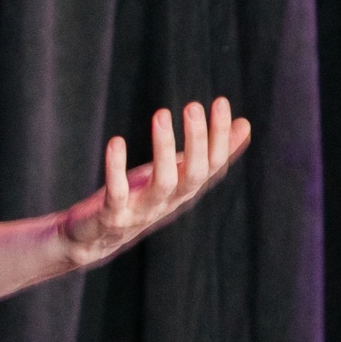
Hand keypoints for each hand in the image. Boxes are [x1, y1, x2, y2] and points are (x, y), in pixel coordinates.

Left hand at [56, 99, 250, 268]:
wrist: (95, 240)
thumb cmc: (140, 197)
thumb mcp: (176, 172)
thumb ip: (208, 153)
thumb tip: (245, 124)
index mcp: (185, 190)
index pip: (212, 164)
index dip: (220, 137)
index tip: (221, 102)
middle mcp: (169, 203)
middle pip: (193, 175)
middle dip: (196, 141)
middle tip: (193, 106)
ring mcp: (142, 212)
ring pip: (163, 184)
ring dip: (164, 149)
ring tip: (161, 114)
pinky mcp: (113, 217)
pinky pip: (118, 193)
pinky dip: (116, 169)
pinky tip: (116, 142)